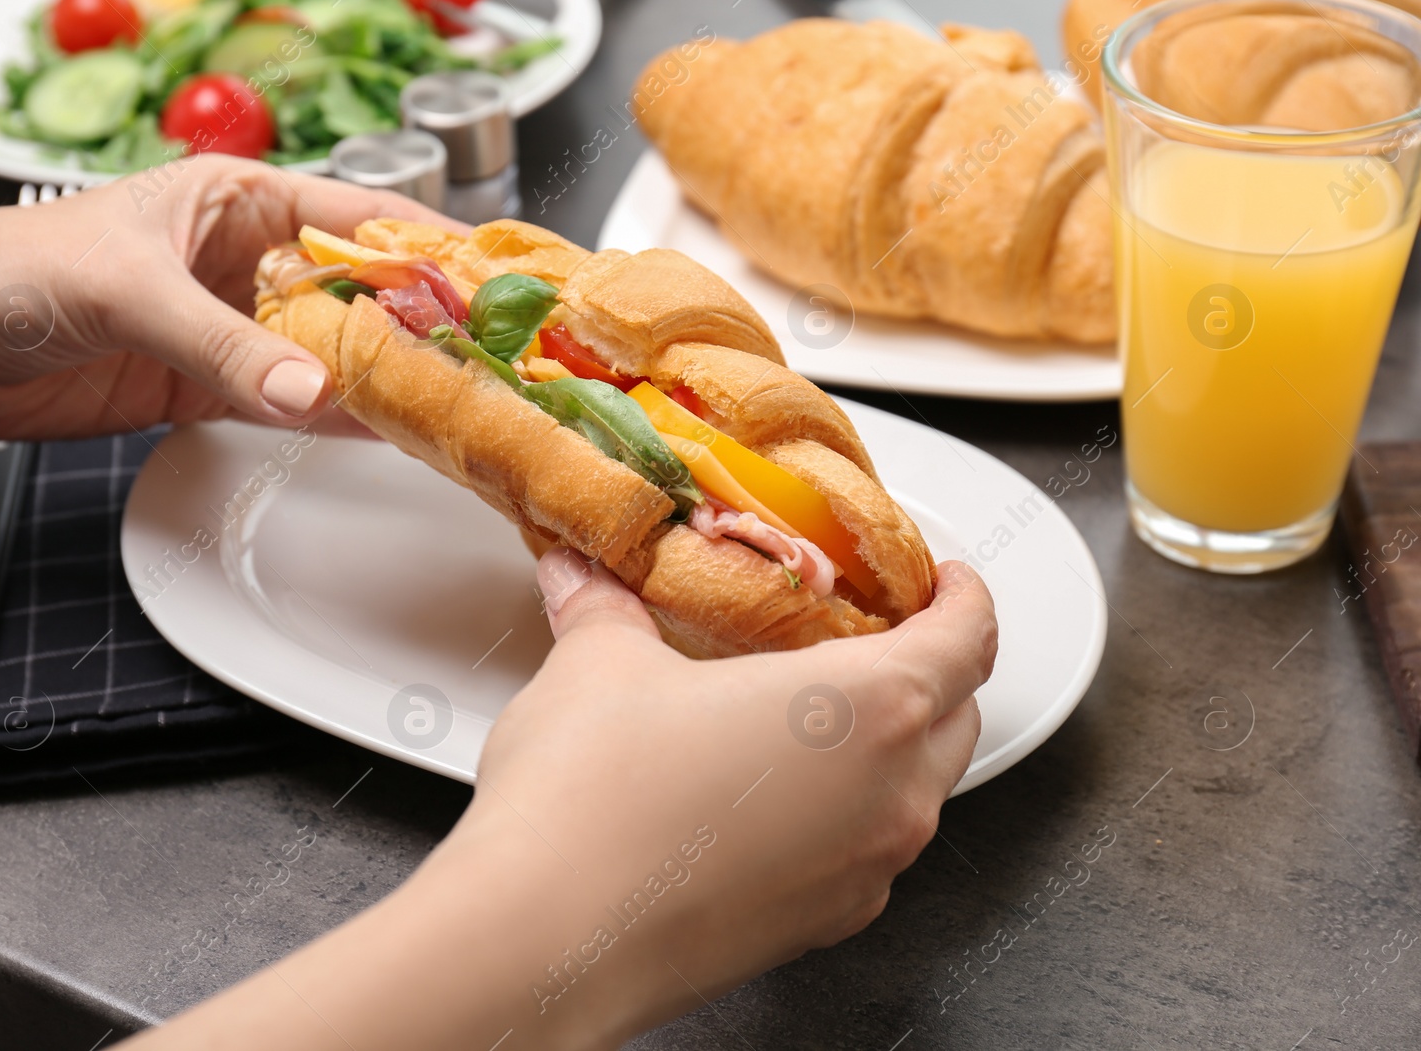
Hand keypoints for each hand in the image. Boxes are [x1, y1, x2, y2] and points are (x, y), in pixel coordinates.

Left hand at [0, 154, 454, 438]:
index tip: (492, 288)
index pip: (359, 219)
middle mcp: (243, 261)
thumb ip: (226, 347)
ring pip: (332, 354)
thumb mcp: (129, 293)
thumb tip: (313, 393)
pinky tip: (387, 433)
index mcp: (236, 200)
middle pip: (359, 293)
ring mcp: (230, 328)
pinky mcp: (207, 387)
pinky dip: (337, 420)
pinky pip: (291, 404)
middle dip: (421, 325)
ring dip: (386, 380)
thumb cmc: (9, 271)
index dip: (429, 253)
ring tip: (456, 404)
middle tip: (489, 363)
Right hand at [462, 553, 991, 1042]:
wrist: (547, 938)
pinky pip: (866, 851)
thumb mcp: (601, 664)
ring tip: (812, 715)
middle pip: (959, 716)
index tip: (946, 579)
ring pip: (917, 792)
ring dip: (889, 746)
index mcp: (869, 708)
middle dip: (933, 668)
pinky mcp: (822, 925)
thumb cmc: (593, 806)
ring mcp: (863, 872)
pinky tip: (770, 795)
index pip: (969, 637)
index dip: (965, 595)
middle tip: (879, 634)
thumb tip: (586, 578)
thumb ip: (608, 608)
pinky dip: (844, 811)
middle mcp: (889, 796)